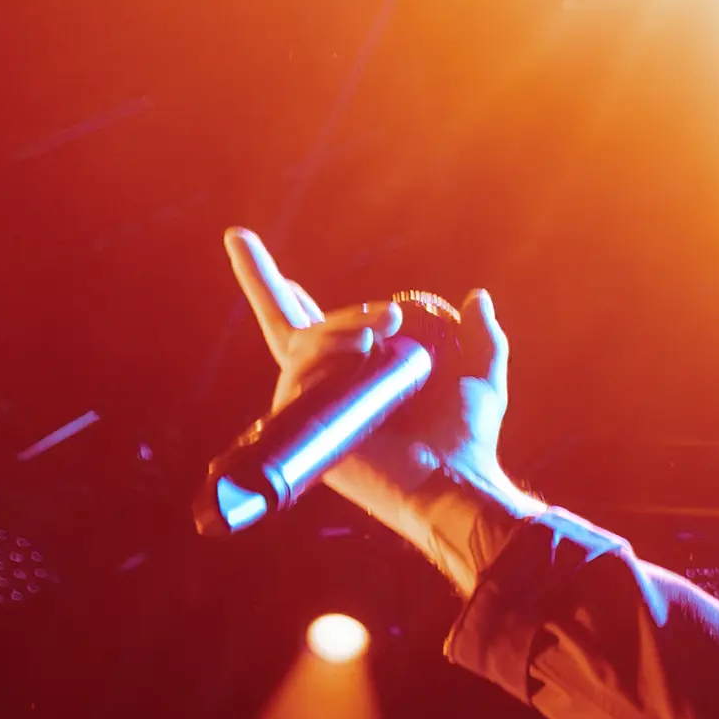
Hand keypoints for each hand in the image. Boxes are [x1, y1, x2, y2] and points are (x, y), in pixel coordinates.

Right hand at [221, 226, 518, 573]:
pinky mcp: (304, 424)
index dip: (273, 284)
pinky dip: (333, 354)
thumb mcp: (481, 375)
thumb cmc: (468, 437)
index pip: (305, 321)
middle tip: (341, 292)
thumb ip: (481, 336)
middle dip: (281, 286)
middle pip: (287, 322)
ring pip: (307, 340)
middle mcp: (324, 383)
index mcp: (355, 369)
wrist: (457, 480)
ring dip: (346, 326)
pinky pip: (302, 374)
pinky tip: (365, 353)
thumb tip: (477, 297)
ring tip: (389, 325)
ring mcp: (310, 403)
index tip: (238, 239)